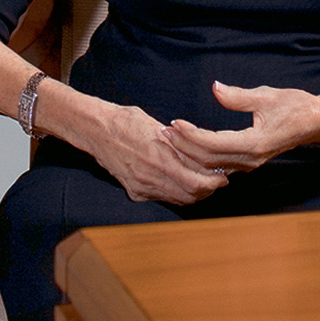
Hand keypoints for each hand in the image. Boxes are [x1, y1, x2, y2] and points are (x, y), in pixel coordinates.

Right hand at [86, 101, 231, 205]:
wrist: (96, 130)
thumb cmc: (126, 121)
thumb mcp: (155, 125)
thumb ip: (176, 142)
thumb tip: (198, 152)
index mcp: (158, 156)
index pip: (195, 180)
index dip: (213, 181)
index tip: (223, 175)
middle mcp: (150, 176)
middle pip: (190, 194)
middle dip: (208, 190)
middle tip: (218, 181)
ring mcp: (141, 186)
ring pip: (177, 199)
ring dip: (194, 194)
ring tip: (204, 184)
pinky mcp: (134, 192)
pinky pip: (163, 198)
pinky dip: (177, 194)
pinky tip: (183, 184)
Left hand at [163, 80, 319, 172]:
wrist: (316, 123)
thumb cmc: (295, 106)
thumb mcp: (266, 96)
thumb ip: (238, 96)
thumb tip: (215, 88)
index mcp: (253, 144)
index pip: (212, 144)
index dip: (190, 136)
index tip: (173, 123)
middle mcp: (250, 159)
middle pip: (207, 159)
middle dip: (183, 147)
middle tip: (162, 132)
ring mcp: (250, 163)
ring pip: (213, 165)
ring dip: (190, 153)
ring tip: (171, 139)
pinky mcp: (250, 161)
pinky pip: (221, 164)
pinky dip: (202, 157)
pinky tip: (190, 149)